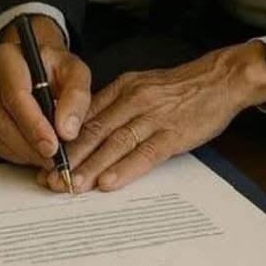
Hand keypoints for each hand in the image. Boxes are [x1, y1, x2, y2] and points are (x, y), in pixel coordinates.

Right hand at [0, 15, 91, 182]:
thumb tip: (66, 129)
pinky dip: (14, 152)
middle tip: (52, 157)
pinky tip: (33, 152)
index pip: (15, 94)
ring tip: (47, 157)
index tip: (52, 144)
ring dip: (23, 151)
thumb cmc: (54, 67)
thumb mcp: (75, 72)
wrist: (37, 66)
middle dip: (29, 143)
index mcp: (7, 56)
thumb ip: (76, 96)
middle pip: (1, 117)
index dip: (34, 123)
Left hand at [44, 40, 265, 193]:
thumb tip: (89, 130)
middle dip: (70, 158)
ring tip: (73, 186)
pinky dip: (125, 168)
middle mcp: (134, 99)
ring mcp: (154, 116)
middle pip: (95, 130)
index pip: (87, 116)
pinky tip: (109, 182)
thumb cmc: (181, 88)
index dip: (65, 140)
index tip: (46, 159)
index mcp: (124, 88)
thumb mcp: (143, 86)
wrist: (219, 79)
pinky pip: (145, 153)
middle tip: (51, 179)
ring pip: (116, 143)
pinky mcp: (173, 132)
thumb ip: (117, 105)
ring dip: (92, 166)